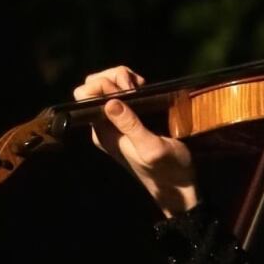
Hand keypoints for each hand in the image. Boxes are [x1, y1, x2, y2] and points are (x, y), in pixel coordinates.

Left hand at [73, 66, 198, 217]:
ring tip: (142, 87)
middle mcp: (103, 126)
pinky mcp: (128, 120)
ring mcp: (115, 122)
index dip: (103, 84)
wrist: (178, 186)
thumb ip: (131, 126)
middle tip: (137, 87)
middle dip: (113, 78)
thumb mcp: (152, 147)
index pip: (85, 96)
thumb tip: (110, 102)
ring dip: (123, 79)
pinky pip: (119, 94)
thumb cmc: (168, 169)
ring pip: (106, 87)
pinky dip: (130, 85)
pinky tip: (144, 89)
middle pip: (93, 87)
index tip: (128, 89)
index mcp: (103, 133)